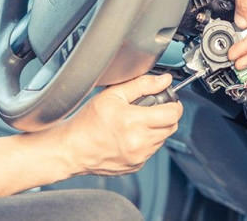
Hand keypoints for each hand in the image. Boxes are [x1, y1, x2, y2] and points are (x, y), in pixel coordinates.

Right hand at [53, 74, 181, 175]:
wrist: (72, 149)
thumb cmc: (87, 123)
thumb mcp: (112, 95)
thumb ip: (141, 85)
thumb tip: (163, 80)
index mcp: (133, 121)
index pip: (173, 114)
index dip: (174, 104)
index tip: (169, 100)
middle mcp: (138, 142)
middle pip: (172, 127)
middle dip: (166, 116)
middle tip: (152, 109)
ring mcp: (138, 156)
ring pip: (162, 139)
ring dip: (157, 129)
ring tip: (137, 122)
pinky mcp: (136, 166)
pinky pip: (151, 151)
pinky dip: (147, 142)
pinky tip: (130, 135)